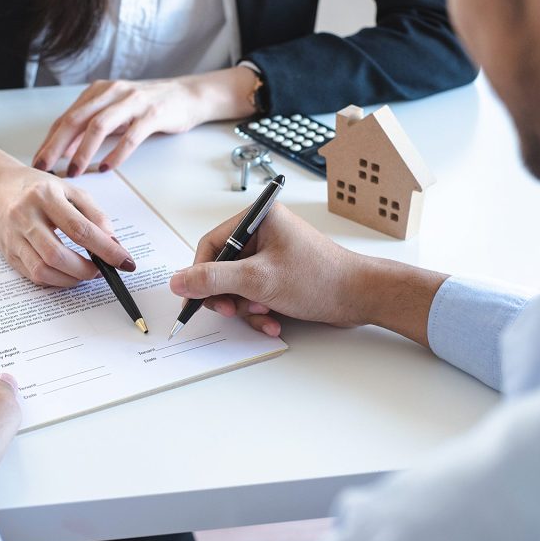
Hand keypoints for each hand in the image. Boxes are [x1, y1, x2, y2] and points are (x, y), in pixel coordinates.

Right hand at [0, 161, 135, 286]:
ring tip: (86, 273)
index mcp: (44, 196)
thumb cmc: (37, 188)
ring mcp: (13, 237)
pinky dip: (56, 280)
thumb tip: (113, 244)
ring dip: (71, 279)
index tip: (124, 261)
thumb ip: (95, 215)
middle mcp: (25, 216)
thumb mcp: (70, 191)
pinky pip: (34, 275)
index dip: (105, 249)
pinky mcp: (8, 253)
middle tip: (102, 270)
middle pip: (58, 255)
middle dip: (86, 270)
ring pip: (43, 270)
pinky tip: (67, 273)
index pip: (79, 229)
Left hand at [33, 67, 258, 175]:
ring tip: (75, 171)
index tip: (37, 161)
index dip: (49, 140)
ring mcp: (133, 102)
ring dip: (83, 151)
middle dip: (57, 146)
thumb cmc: (149, 107)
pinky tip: (107, 167)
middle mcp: (112, 92)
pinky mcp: (153, 114)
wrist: (187, 96)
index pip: (67, 117)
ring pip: (99, 125)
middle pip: (76, 119)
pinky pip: (130, 136)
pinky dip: (116, 153)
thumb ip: (91, 127)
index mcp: (99, 92)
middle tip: (45, 167)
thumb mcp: (115, 113)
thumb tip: (64, 149)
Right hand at [169, 204, 370, 336]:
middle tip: (232, 311)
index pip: (211, 244)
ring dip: (246, 308)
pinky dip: (260, 311)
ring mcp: (273, 255)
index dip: (200, 273)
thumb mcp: (257, 280)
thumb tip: (179, 280)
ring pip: (238, 286)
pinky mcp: (281, 275)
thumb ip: (213, 280)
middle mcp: (265, 233)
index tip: (197, 296)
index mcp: (259, 219)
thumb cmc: (320, 278)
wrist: (360, 297)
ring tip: (264, 315)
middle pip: (222, 267)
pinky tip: (274, 321)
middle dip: (228, 295)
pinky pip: (256, 294)